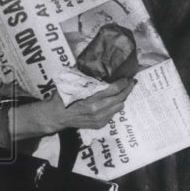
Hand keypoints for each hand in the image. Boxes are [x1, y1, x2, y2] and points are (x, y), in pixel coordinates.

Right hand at [13, 79, 135, 138]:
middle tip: (133, 82)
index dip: (124, 82)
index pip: (115, 89)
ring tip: (123, 91)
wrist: (56, 115)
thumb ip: (88, 77)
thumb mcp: (73, 83)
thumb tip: (99, 66)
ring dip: (122, 98)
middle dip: (128, 89)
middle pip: (121, 98)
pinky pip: (113, 114)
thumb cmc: (63, 97)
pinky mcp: (100, 124)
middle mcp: (98, 109)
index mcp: (91, 98)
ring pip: (119, 107)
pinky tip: (112, 101)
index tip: (128, 77)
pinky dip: (114, 107)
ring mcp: (100, 118)